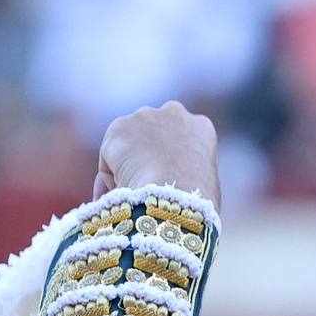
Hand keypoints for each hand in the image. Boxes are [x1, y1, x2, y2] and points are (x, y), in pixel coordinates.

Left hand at [94, 102, 220, 200]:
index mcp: (201, 127)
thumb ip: (191, 175)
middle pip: (154, 132)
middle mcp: (174, 113)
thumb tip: (169, 185)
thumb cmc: (195, 202)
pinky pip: (109, 156)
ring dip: (127, 164)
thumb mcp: (206, 186)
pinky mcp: (119, 127)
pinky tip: (121, 192)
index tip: (164, 180)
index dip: (170, 160)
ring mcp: (145, 117)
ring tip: (131, 193)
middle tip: (144, 183)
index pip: (182, 138)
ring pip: (129, 143)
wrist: (172, 196)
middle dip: (147, 152)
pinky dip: (110, 175)